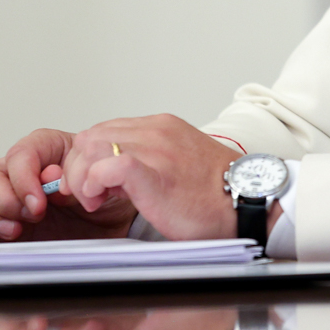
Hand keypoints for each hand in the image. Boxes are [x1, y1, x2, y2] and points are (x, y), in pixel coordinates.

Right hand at [0, 127, 137, 243]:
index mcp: (44, 151)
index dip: (23, 178)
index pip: (19, 155)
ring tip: (16, 232)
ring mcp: (3, 202)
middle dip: (3, 199)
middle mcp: (16, 174)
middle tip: (32, 217)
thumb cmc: (106, 195)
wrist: (115, 225)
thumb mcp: (102, 180)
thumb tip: (50, 178)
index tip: (40, 202)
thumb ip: (78, 175)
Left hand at [61, 114, 245, 240]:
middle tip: (91, 195)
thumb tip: (112, 175)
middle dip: (80, 168)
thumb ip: (149, 160)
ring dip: (83, 177)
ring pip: (91, 147)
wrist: (249, 202)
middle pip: (90, 136)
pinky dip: (93, 183)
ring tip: (98, 200)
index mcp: (162, 126)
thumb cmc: (216, 194)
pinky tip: (102, 199)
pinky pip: (107, 167)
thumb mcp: (178, 164)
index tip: (92, 183)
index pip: (103, 129)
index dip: (88, 158)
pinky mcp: (154, 172)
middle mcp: (157, 131)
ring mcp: (156, 149)